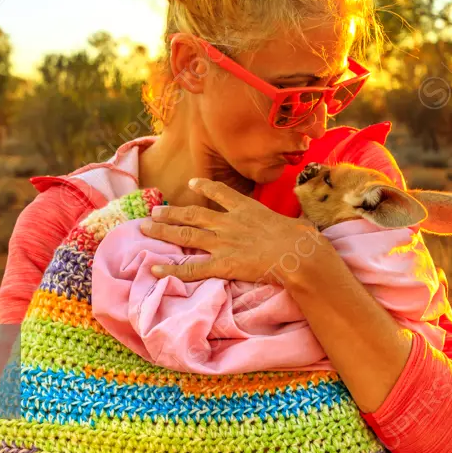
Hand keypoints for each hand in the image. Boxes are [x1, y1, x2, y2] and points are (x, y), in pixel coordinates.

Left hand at [140, 177, 329, 285]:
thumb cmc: (303, 239)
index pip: (221, 193)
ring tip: (146, 229)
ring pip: (186, 236)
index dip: (204, 187)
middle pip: (193, 215)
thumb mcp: (297, 223)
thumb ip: (292, 222)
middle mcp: (229, 223)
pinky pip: (192, 268)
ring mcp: (224, 243)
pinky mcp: (223, 264)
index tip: (191, 183)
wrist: (299, 253)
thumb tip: (305, 226)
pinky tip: (154, 268)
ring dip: (164, 232)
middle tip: (154, 212)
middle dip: (172, 213)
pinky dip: (171, 268)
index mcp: (247, 209)